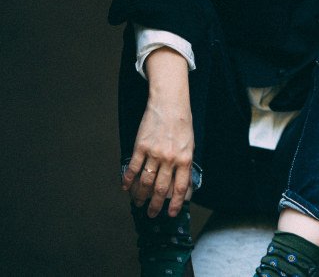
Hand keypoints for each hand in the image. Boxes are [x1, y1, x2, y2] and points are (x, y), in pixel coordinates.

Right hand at [120, 48, 193, 217]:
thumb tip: (184, 188)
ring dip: (140, 195)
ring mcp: (154, 153)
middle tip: (151, 213)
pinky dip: (128, 180)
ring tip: (138, 203)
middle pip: (161, 188)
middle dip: (155, 204)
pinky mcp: (141, 146)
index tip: (170, 214)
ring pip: (146, 181)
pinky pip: (133, 167)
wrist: (170, 105)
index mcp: (185, 159)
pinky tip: (126, 188)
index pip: (180, 187)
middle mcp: (170, 158)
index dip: (175, 203)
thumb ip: (185, 166)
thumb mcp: (190, 146)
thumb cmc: (182, 126)